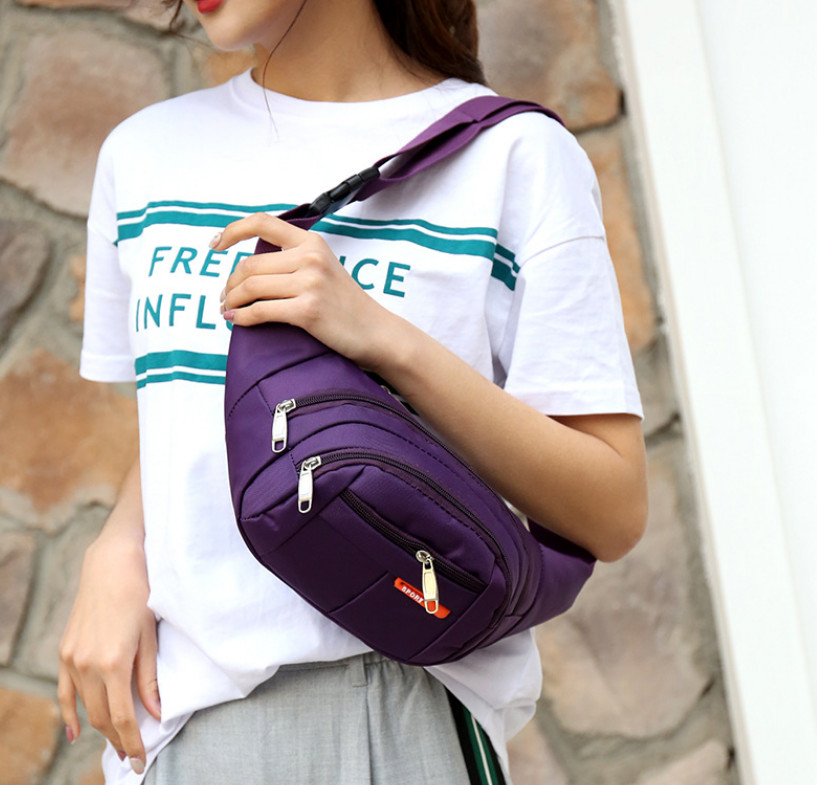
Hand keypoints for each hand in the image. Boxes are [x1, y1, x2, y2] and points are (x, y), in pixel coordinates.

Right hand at [58, 534, 159, 774]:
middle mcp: (88, 665)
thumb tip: (156, 713)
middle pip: (103, 717)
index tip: (141, 760)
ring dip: (100, 727)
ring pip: (86, 706)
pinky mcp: (65, 651)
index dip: (132, 742)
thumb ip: (150, 678)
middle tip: (132, 754)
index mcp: (114, 663)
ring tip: (116, 742)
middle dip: (118, 739)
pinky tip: (77, 731)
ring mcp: (73, 659)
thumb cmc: (140, 594)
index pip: (123, 717)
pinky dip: (70, 713)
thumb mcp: (150, 636)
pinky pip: (65, 691)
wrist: (112, 564)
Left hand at [215, 215, 395, 368]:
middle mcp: (310, 258)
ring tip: (227, 310)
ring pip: (250, 288)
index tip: (215, 245)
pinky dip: (242, 318)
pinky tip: (236, 321)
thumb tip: (248, 268)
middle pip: (249, 266)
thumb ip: (293, 260)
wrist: (375, 331)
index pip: (262, 223)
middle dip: (229, 284)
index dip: (232, 231)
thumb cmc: (345, 304)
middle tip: (224, 298)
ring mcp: (310, 283)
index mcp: (311, 243)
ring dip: (231, 301)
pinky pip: (260, 311)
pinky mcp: (307, 310)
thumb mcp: (323, 268)